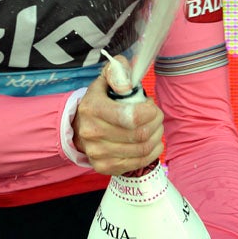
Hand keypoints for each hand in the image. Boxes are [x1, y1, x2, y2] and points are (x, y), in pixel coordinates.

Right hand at [73, 57, 163, 175]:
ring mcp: (97, 152)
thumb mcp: (106, 78)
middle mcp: (91, 132)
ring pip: (142, 149)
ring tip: (155, 127)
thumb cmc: (100, 100)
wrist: (80, 125)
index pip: (130, 117)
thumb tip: (127, 86)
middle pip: (140, 134)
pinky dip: (152, 152)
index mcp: (92, 107)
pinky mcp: (103, 167)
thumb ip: (117, 71)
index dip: (150, 112)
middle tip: (156, 115)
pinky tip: (153, 142)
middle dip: (156, 123)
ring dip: (156, 137)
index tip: (151, 106)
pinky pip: (138, 163)